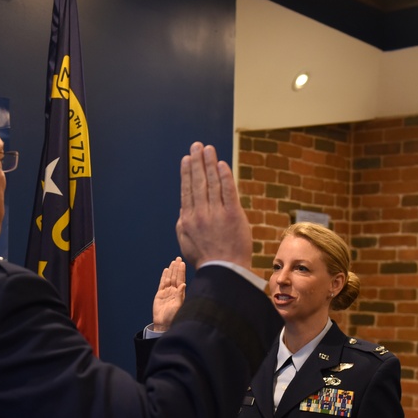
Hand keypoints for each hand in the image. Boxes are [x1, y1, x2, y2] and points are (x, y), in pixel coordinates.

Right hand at [152, 257, 185, 331]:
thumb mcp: (178, 306)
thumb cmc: (173, 317)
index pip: (181, 279)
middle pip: (175, 277)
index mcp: (180, 293)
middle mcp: (174, 291)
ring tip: (173, 262)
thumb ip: (180, 295)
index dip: (181, 271)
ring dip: (171, 270)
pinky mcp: (160, 294)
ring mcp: (167, 292)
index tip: (182, 263)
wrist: (164, 323)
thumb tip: (183, 284)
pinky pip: (162, 283)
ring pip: (169, 278)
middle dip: (176, 268)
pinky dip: (164, 277)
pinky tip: (166, 270)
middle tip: (178, 258)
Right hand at [175, 142, 252, 268]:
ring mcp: (217, 214)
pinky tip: (222, 164)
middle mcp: (200, 214)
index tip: (187, 159)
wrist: (224, 271)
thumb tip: (184, 206)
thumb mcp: (186, 241)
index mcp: (187, 220)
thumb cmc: (205, 258)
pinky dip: (225, 176)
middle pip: (198, 182)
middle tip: (197, 146)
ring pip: (212, 183)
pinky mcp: (233, 215)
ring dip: (210, 163)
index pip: (187, 190)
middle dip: (197, 162)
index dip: (187, 173)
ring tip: (208, 149)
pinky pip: (228, 191)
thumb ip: (184, 222)